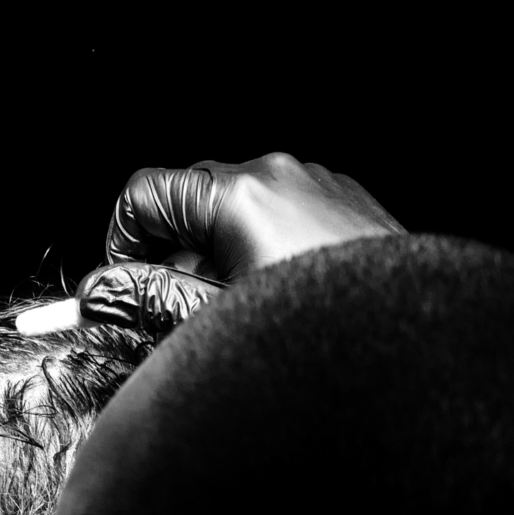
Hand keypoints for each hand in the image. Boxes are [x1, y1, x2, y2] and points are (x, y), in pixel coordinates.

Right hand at [77, 152, 404, 333]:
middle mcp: (275, 174)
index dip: (125, 240)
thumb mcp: (218, 322)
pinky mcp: (344, 198)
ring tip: (244, 309)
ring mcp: (315, 182)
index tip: (128, 279)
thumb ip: (152, 299)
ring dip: (223, 252)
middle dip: (176, 251)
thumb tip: (102, 289)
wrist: (411, 340)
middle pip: (191, 198)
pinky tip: (284, 294)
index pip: (146, 194)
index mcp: (236, 195)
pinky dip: (267, 245)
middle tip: (185, 309)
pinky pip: (285, 210)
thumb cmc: (318, 333)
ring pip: (239, 206)